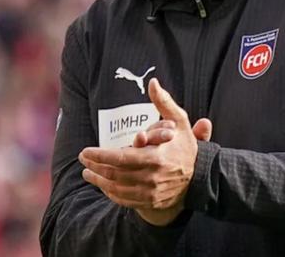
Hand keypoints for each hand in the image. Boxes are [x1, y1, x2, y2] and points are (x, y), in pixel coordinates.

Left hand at [80, 78, 209, 225]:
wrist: (200, 176)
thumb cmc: (185, 146)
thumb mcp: (179, 121)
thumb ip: (163, 102)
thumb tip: (153, 82)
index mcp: (156, 157)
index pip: (121, 158)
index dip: (100, 156)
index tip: (86, 151)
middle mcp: (152, 177)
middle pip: (115, 174)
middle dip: (95, 166)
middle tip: (83, 159)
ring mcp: (151, 192)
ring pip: (116, 188)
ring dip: (99, 180)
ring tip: (88, 172)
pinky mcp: (150, 202)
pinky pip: (124, 199)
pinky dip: (111, 193)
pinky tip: (103, 184)